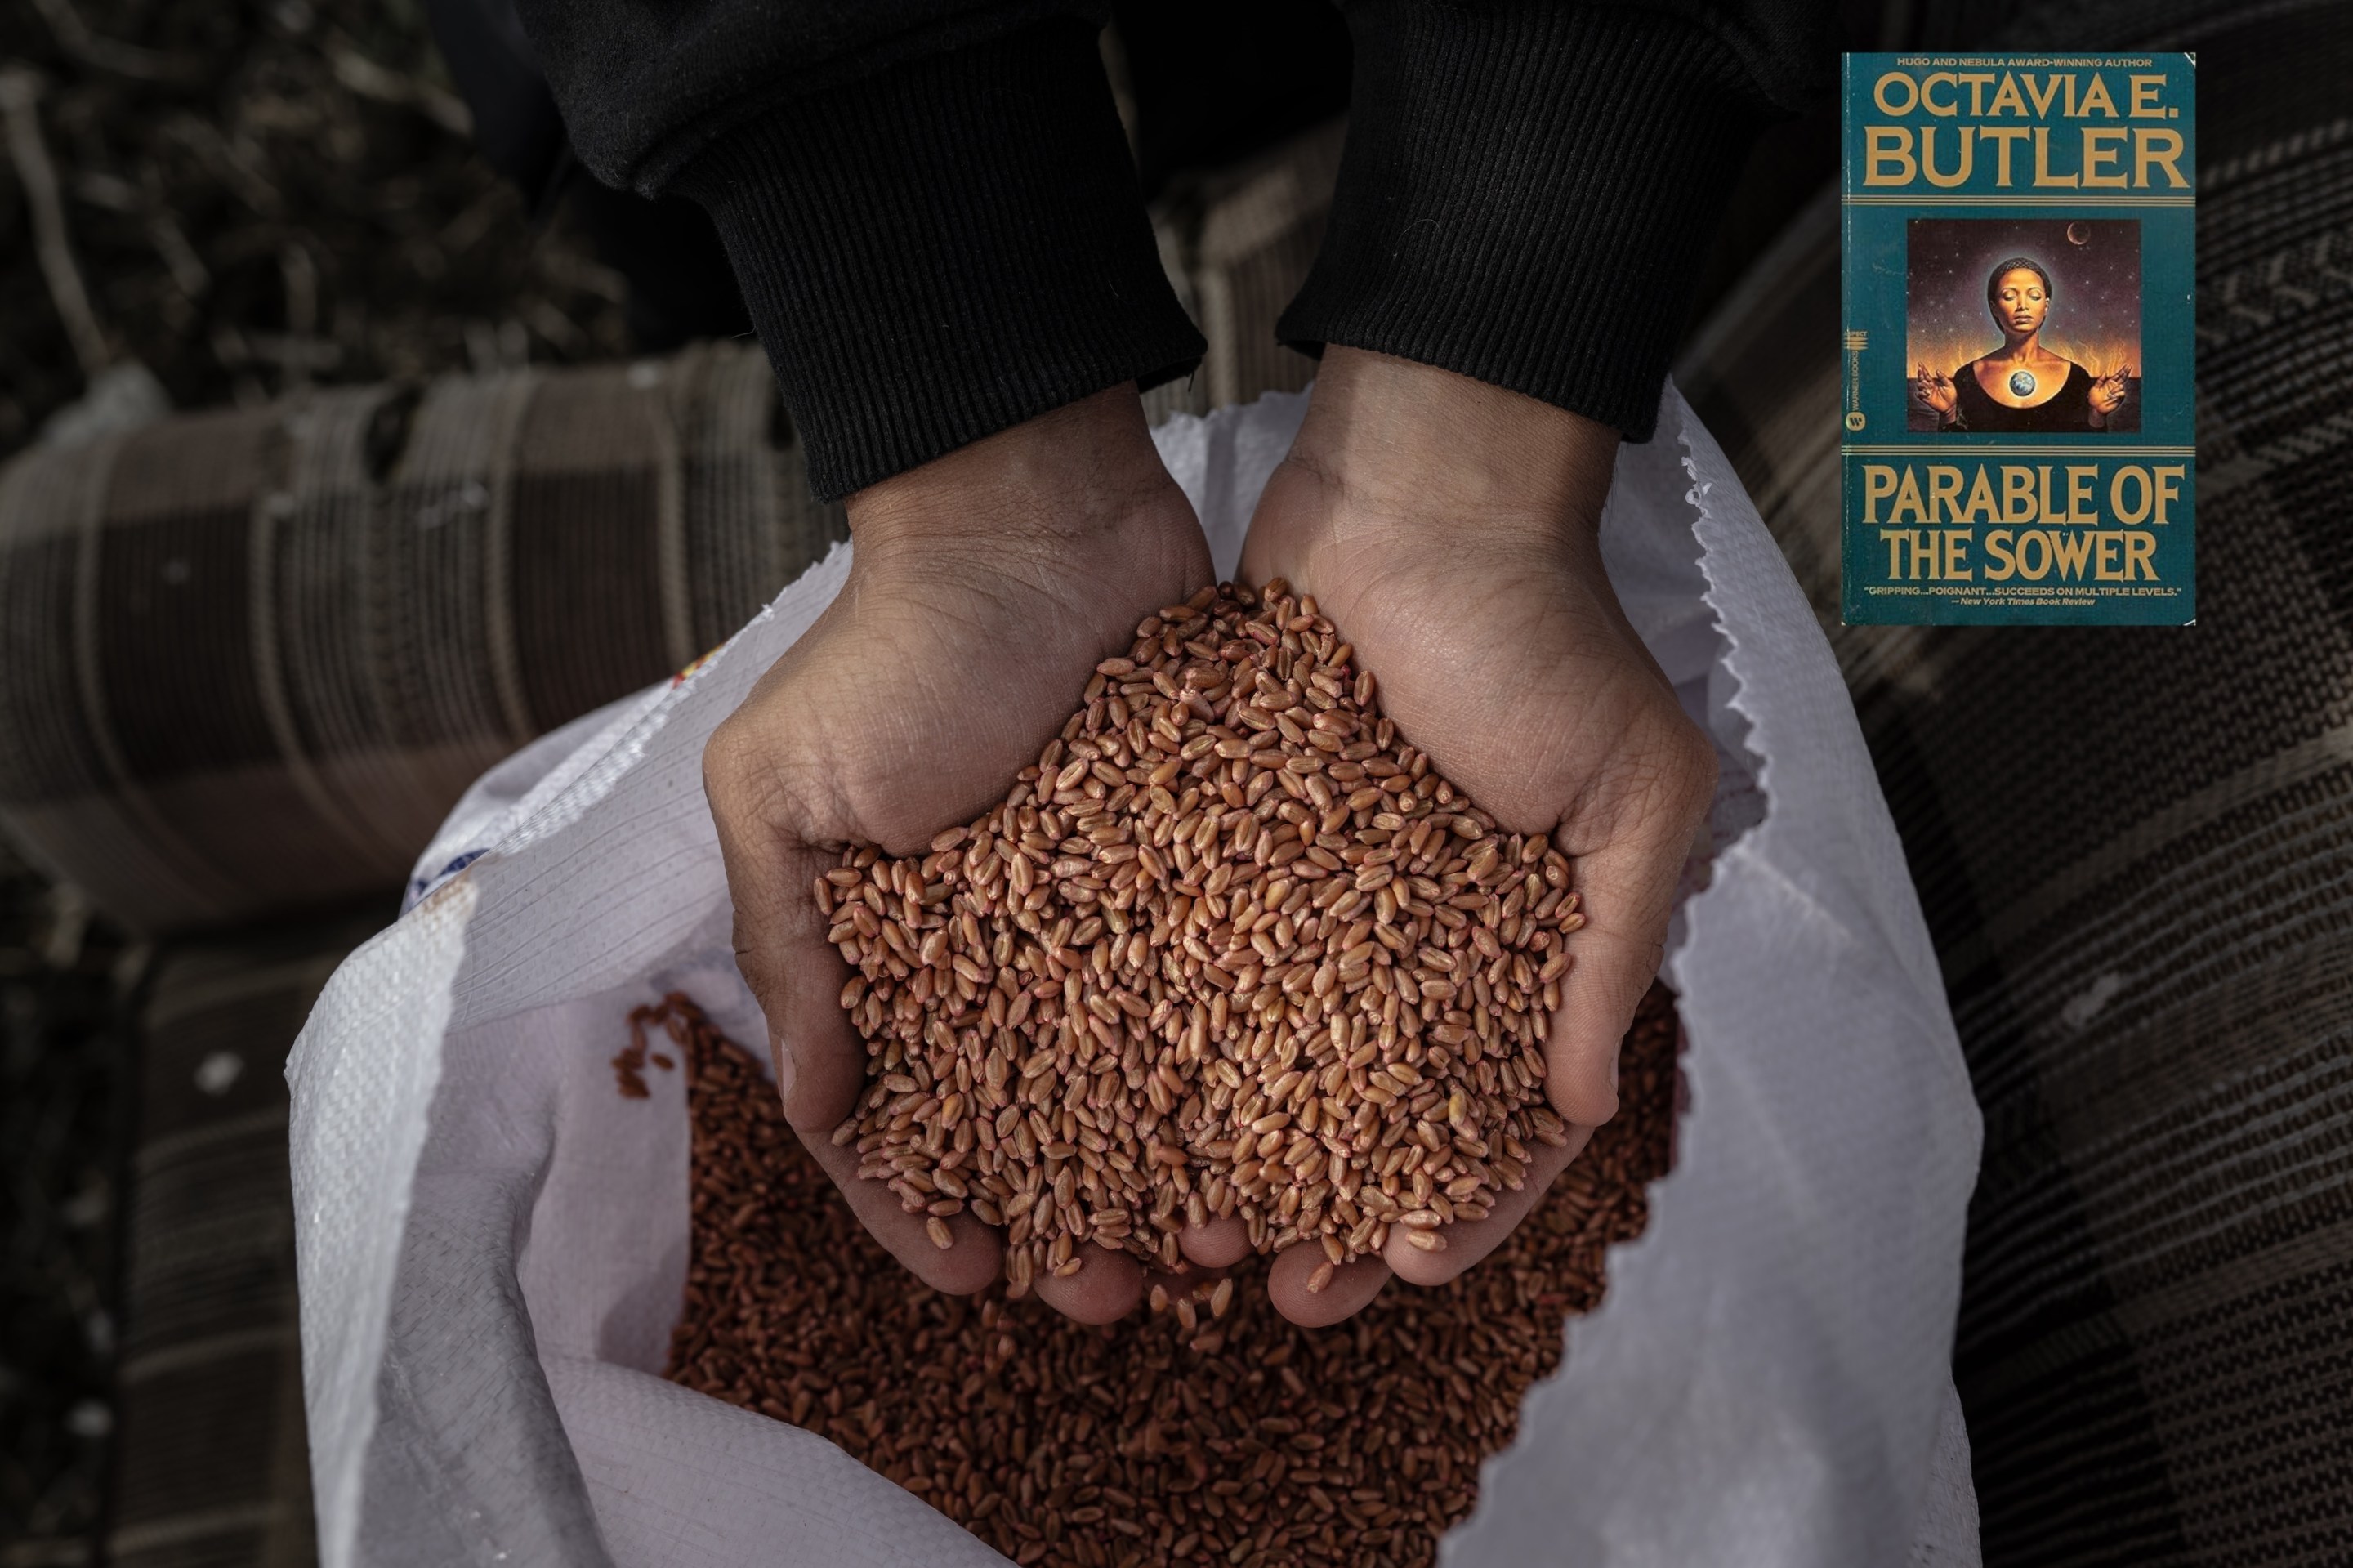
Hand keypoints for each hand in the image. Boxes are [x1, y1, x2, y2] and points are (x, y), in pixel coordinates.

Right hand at [703, 385, 1215, 1323]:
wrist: (1038, 516)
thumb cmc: (894, 650)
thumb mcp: (783, 791)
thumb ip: (792, 947)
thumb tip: (820, 1110)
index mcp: (891, 953)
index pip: (900, 1118)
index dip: (932, 1209)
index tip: (983, 1276)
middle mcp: (1003, 956)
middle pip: (1037, 1130)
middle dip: (1073, 1225)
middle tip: (1122, 1300)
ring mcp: (1108, 921)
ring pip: (1141, 1088)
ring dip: (1169, 1178)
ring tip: (1220, 1247)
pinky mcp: (1201, 872)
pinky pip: (1225, 996)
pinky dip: (1246, 1077)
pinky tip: (1287, 1144)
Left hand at [1231, 348, 1716, 1325]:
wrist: (1413, 494)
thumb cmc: (1539, 634)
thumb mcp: (1635, 790)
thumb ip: (1614, 944)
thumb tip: (1581, 1106)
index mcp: (1526, 940)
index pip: (1502, 1113)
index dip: (1461, 1204)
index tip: (1397, 1272)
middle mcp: (1419, 938)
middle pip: (1373, 1115)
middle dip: (1329, 1212)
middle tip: (1269, 1291)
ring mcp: (1321, 899)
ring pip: (1275, 1064)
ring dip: (1239, 1157)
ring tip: (1183, 1234)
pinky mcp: (1231, 847)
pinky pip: (1201, 967)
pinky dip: (1172, 1048)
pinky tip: (1121, 1118)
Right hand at [1914, 363, 1957, 419]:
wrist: (1951, 406)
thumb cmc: (1951, 395)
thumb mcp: (1949, 384)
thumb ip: (1943, 377)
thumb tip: (1937, 371)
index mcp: (1934, 382)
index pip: (1926, 374)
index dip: (1923, 369)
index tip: (1919, 363)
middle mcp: (1929, 387)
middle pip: (1921, 379)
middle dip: (1920, 374)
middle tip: (1920, 369)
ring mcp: (1927, 393)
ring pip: (1919, 386)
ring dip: (1921, 383)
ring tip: (1925, 383)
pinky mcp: (1926, 399)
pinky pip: (1919, 395)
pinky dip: (1921, 393)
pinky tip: (1926, 393)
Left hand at [2088, 365, 2129, 421]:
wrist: (2095, 408)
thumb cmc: (2094, 399)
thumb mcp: (2094, 388)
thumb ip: (2099, 381)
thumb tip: (2105, 373)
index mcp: (2109, 383)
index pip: (2118, 375)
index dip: (2123, 370)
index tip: (2128, 365)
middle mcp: (2114, 386)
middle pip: (2123, 377)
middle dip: (2126, 371)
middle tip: (2129, 366)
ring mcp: (2118, 392)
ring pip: (2121, 386)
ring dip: (2115, 389)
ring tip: (2108, 394)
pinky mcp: (2119, 398)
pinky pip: (2122, 393)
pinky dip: (2117, 394)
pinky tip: (2111, 396)